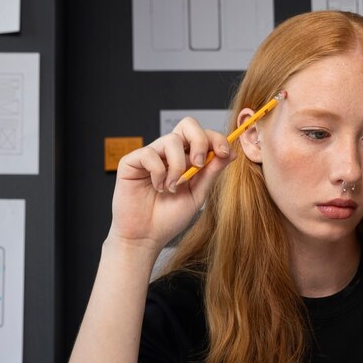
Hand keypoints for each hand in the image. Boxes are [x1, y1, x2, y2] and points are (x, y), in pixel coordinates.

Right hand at [108, 117, 233, 250]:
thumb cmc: (169, 218)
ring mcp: (150, 155)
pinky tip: (157, 187)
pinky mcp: (131, 161)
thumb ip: (211, 172)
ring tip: (173, 187)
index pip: (203, 135)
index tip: (224, 153)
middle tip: (198, 165)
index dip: (216, 138)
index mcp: (186, 159)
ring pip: (171, 140)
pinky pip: (149, 154)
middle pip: (187, 125)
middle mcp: (169, 153)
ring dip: (177, 166)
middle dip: (199, 141)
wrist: (146, 237)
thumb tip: (231, 152)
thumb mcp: (197, 194)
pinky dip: (158, 172)